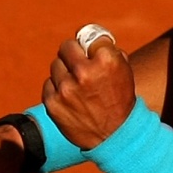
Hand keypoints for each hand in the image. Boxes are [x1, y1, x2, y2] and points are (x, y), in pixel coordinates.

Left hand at [42, 34, 135, 148]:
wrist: (115, 136)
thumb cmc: (120, 100)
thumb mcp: (124, 70)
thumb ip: (107, 51)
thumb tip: (87, 39)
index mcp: (106, 60)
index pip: (87, 36)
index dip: (89, 45)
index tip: (89, 51)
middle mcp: (84, 72)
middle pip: (66, 47)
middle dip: (72, 54)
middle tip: (78, 64)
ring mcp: (66, 89)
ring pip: (56, 65)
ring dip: (64, 72)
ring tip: (77, 86)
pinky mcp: (53, 103)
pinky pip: (49, 84)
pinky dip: (57, 89)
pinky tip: (70, 99)